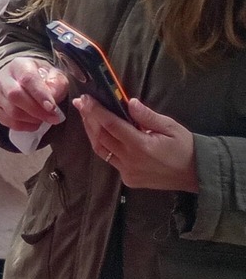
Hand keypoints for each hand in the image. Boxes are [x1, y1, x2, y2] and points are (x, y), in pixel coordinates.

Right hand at [0, 58, 69, 133]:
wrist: (26, 78)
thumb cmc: (43, 77)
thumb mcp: (55, 75)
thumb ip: (56, 85)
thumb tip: (51, 102)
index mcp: (19, 65)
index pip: (27, 79)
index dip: (40, 95)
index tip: (52, 108)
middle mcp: (4, 77)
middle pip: (14, 95)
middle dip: (36, 110)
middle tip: (53, 118)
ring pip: (11, 111)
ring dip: (31, 119)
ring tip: (45, 119)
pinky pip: (6, 121)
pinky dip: (23, 126)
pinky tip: (34, 123)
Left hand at [76, 96, 198, 190]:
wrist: (197, 174)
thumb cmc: (185, 147)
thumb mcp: (171, 127)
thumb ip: (147, 116)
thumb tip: (129, 102)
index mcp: (142, 146)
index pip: (111, 125)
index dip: (96, 111)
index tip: (85, 99)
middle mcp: (131, 161)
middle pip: (101, 137)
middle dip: (89, 118)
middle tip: (81, 103)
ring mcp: (128, 172)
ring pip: (101, 149)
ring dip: (91, 132)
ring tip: (86, 116)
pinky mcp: (128, 179)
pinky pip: (110, 160)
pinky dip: (103, 145)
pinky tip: (100, 134)